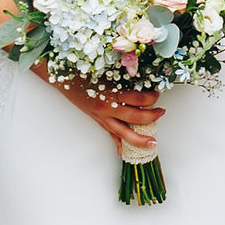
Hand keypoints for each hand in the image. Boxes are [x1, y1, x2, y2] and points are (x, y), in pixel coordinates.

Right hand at [49, 74, 163, 152]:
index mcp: (111, 93)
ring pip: (124, 134)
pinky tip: (123, 153)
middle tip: (161, 113)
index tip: (157, 94)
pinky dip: (118, 145)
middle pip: (136, 118)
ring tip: (153, 143)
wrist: (63, 77)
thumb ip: (124, 77)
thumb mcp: (107, 71)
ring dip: (140, 139)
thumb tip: (142, 80)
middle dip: (152, 117)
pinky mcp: (98, 121)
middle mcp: (108, 108)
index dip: (151, 98)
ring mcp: (102, 117)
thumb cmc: (84, 70)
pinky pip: (111, 135)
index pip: (139, 99)